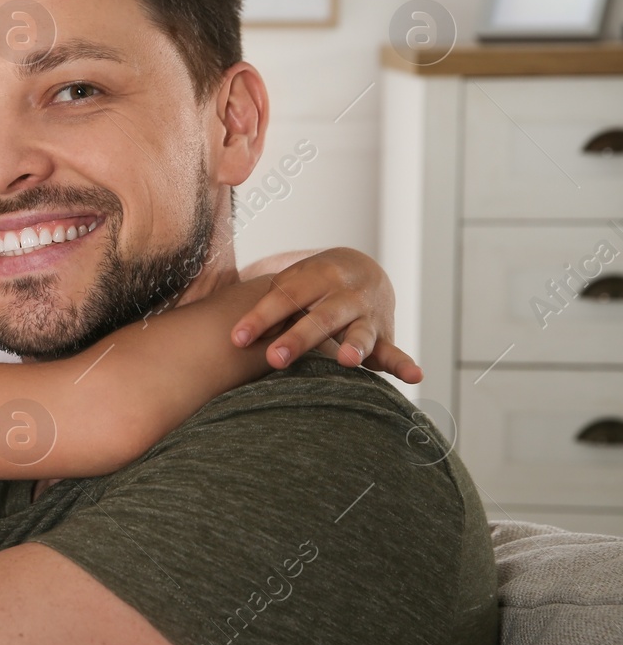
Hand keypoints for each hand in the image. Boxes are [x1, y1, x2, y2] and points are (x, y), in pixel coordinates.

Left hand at [230, 247, 422, 383]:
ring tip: (347, 360)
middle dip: (298, 338)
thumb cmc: (309, 285)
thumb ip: (266, 310)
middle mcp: (343, 294)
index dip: (260, 318)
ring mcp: (366, 314)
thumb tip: (229, 337)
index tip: (237, 339)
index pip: (284, 298)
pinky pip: (395, 352)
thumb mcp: (289, 285)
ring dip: (354, 347)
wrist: (360, 269)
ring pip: (360, 333)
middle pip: (319, 317)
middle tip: (275, 358)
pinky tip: (415, 376)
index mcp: (314, 277)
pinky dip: (405, 365)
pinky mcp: (384, 334)